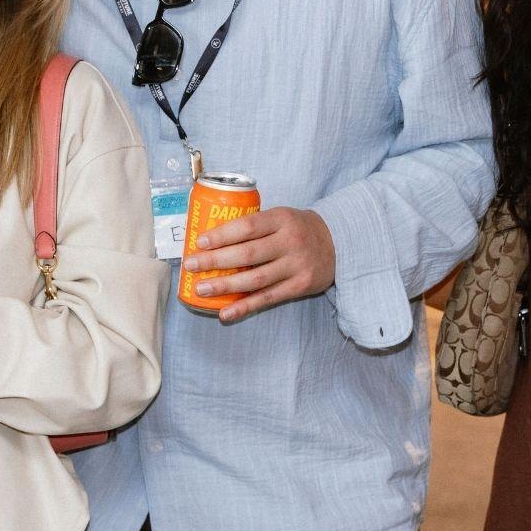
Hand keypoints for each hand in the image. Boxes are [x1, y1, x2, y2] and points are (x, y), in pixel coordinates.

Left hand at [183, 207, 336, 323]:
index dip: (222, 235)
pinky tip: (225, 313)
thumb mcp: (281, 217)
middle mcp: (290, 242)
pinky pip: (268, 299)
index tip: (199, 242)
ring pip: (255, 279)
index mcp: (282, 218)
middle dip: (215, 261)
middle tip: (191, 266)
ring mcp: (296, 266)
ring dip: (225, 286)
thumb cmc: (298, 229)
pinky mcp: (300, 286)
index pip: (248, 226)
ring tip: (200, 289)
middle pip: (248, 254)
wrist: (339, 244)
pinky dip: (245, 307)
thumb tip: (212, 240)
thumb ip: (255, 226)